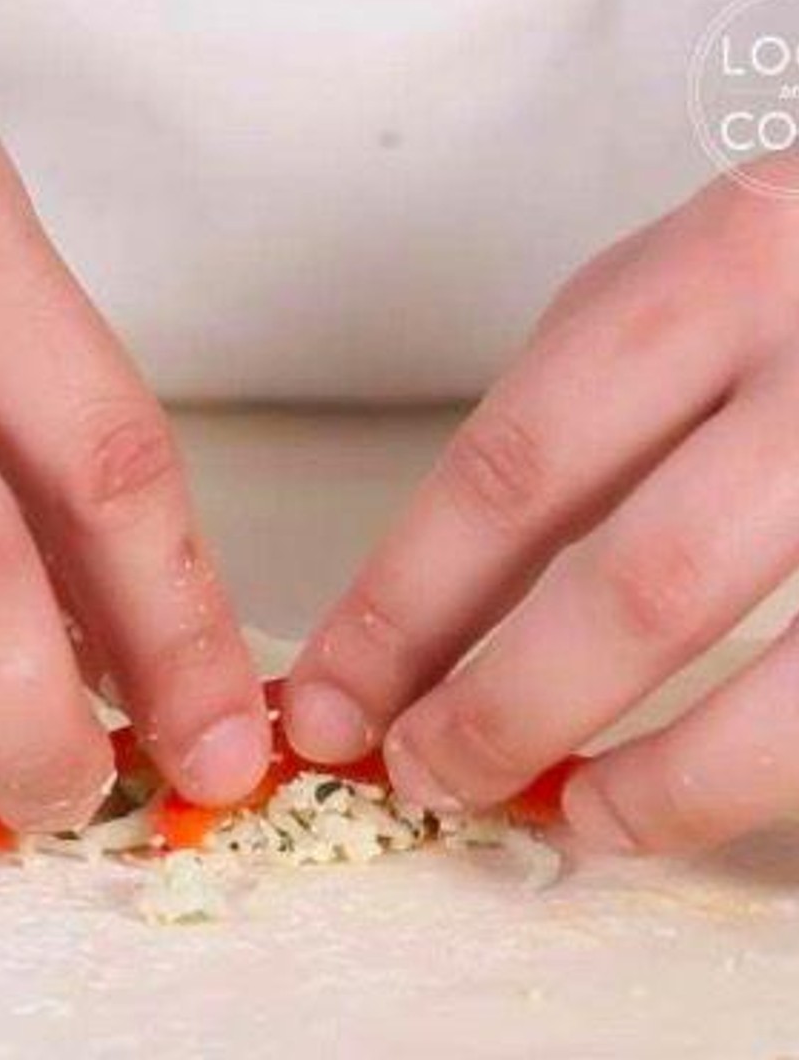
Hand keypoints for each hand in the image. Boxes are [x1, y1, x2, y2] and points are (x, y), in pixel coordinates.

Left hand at [286, 156, 798, 853]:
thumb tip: (437, 600)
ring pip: (779, 679)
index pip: (514, 471)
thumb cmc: (796, 268)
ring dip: (649, 781)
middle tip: (422, 772)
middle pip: (638, 586)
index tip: (331, 699)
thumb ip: (566, 419)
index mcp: (711, 278)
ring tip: (558, 815)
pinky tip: (671, 796)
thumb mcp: (668, 284)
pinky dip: (745, 779)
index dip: (403, 608)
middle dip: (504, 710)